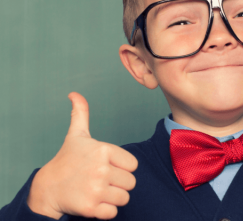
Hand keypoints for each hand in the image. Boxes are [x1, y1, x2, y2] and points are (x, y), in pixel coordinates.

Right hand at [27, 92, 137, 219]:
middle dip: (119, 184)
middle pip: (131, 182)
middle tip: (101, 180)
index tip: (106, 167)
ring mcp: (96, 189)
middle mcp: (100, 169)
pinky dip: (106, 211)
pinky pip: (114, 212)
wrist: (47, 188)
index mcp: (103, 150)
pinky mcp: (91, 208)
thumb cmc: (67, 161)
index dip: (122, 168)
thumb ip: (81, 114)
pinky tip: (94, 202)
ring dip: (113, 197)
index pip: (133, 165)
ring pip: (125, 198)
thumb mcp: (76, 136)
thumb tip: (74, 94)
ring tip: (97, 190)